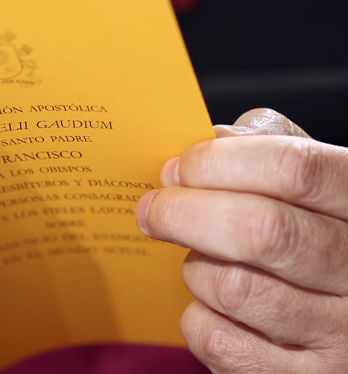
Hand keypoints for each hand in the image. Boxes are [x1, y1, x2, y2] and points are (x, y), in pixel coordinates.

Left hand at [137, 108, 347, 372]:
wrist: (347, 322)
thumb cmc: (320, 237)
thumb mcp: (319, 185)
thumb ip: (272, 148)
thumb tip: (209, 139)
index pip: (293, 168)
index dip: (218, 162)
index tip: (176, 168)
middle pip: (259, 231)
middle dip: (184, 212)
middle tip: (152, 209)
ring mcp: (340, 335)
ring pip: (233, 288)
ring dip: (195, 268)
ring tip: (201, 260)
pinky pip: (218, 340)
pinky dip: (198, 316)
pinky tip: (213, 306)